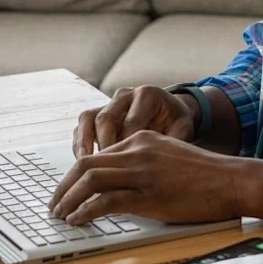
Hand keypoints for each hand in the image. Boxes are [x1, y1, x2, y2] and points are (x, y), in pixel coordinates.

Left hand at [49, 130, 243, 224]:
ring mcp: (143, 172)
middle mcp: (138, 150)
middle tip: (54, 204)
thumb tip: (115, 185)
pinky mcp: (149, 195)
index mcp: (142, 138)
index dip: (74, 175)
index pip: (96, 154)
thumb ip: (143, 163)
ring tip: (61, 214)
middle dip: (63, 187)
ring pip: (90, 180)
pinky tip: (79, 220)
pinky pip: (107, 201)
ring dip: (69, 199)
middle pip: (86, 164)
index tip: (65, 191)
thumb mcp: (169, 156)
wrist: (232, 180)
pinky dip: (87, 212)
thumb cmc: (205, 174)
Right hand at [72, 85, 196, 157]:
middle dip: (104, 145)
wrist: (169, 111)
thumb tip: (163, 164)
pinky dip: (79, 144)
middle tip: (103, 168)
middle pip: (106, 117)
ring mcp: (109, 103)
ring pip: (88, 118)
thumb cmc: (176, 122)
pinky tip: (82, 163)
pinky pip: (82, 126)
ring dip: (84, 143)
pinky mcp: (97, 113)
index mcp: (147, 95)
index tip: (125, 167)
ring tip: (83, 165)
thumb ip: (173, 141)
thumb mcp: (182, 129)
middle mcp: (125, 95)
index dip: (126, 145)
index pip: (132, 121)